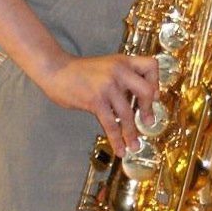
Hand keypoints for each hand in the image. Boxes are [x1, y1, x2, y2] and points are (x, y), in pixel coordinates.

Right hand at [40, 52, 159, 156]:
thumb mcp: (106, 66)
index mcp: (123, 61)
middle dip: (149, 110)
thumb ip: (121, 78)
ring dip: (132, 133)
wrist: (55, 70)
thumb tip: (136, 101)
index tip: (154, 96)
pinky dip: (117, 139)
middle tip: (148, 122)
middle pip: (146, 91)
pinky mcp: (96, 100)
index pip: (151, 65)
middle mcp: (118, 71)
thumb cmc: (79, 71)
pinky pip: (111, 124)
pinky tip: (119, 149)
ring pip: (128, 114)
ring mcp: (107, 86)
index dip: (156, 82)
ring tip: (134, 145)